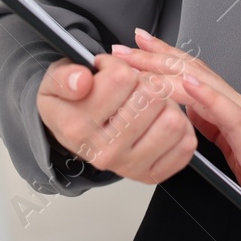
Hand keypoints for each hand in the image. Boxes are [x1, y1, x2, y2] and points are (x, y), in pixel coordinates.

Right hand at [35, 53, 198, 184]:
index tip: (107, 71)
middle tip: (129, 86)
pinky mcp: (150, 175)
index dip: (118, 65)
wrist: (73, 131)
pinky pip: (185, 144)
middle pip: (151, 96)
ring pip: (173, 119)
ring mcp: (129, 167)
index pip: (122, 78)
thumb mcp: (54, 80)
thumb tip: (82, 81)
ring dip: (165, 102)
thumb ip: (64, 77)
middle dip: (144, 81)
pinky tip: (159, 119)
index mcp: (77, 128)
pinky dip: (180, 126)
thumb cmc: (70, 103)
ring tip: (145, 101)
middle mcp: (103, 152)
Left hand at [110, 28, 240, 240]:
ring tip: (143, 59)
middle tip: (125, 47)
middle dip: (155, 58)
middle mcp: (240, 108)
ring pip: (205, 86)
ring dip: (170, 70)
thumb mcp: (236, 153)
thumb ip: (215, 131)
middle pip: (191, 73)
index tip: (134, 48)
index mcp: (232, 112)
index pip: (191, 77)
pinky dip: (208, 97)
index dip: (162, 59)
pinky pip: (230, 115)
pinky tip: (188, 86)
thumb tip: (186, 118)